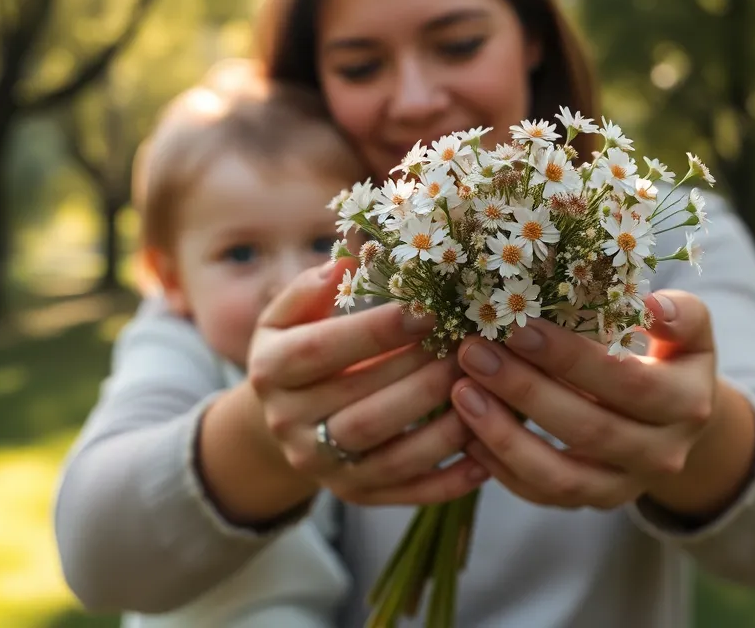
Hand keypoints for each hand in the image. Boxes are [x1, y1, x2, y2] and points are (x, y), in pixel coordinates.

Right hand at [247, 259, 486, 506]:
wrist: (283, 419)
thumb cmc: (299, 348)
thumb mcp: (289, 315)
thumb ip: (313, 288)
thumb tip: (348, 259)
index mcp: (270, 371)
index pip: (320, 351)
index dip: (375, 331)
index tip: (427, 310)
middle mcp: (288, 424)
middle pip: (362, 406)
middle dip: (421, 376)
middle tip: (470, 348)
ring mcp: (321, 467)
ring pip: (389, 454)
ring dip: (443, 425)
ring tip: (484, 390)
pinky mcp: (352, 494)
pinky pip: (406, 492)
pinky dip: (449, 479)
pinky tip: (485, 453)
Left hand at [451, 291, 754, 514]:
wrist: (681, 418)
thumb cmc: (670, 355)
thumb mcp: (690, 330)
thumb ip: (679, 315)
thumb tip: (650, 307)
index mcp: (687, 403)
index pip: (627, 383)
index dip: (571, 357)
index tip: (518, 327)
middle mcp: (662, 454)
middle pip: (588, 429)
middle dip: (524, 389)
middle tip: (473, 352)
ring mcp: (627, 485)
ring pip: (560, 476)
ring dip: (504, 435)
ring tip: (460, 392)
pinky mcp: (595, 500)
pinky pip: (543, 494)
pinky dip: (502, 467)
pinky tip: (467, 431)